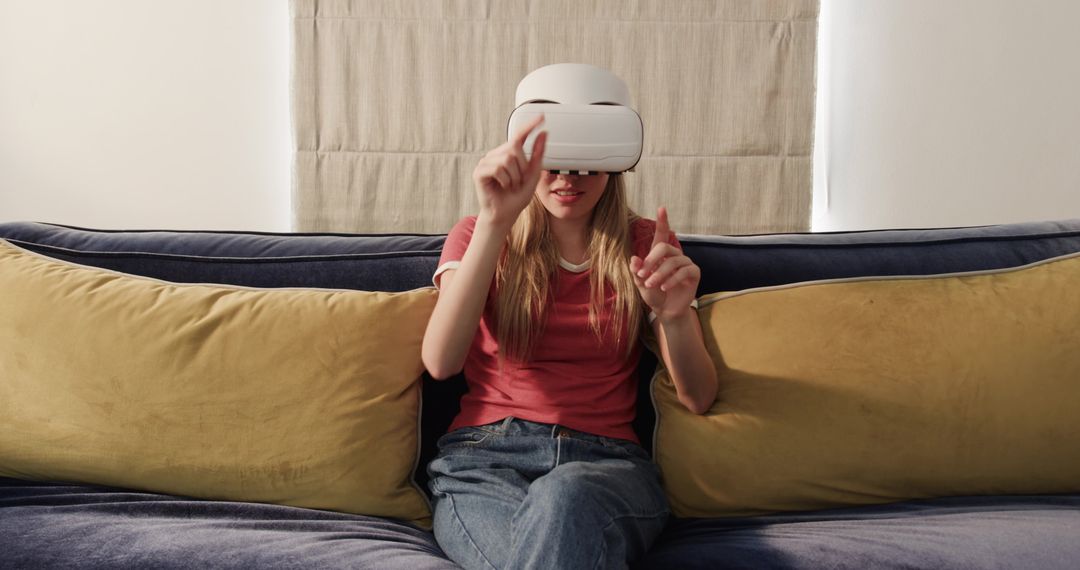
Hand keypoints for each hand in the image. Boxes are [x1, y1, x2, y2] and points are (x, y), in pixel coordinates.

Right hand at [473, 114, 547, 228]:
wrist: (505, 215)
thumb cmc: (516, 197)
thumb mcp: (533, 175)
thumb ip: (537, 154)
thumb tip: (543, 133)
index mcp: (508, 154)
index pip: (519, 135)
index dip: (529, 125)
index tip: (541, 116)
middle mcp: (496, 155)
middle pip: (514, 146)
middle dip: (522, 166)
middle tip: (518, 181)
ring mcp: (486, 162)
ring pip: (507, 158)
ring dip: (514, 176)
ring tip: (510, 185)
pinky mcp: (479, 172)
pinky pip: (498, 168)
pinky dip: (505, 180)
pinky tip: (501, 186)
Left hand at [630, 207, 700, 321]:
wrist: (666, 310)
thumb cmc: (653, 294)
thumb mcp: (640, 283)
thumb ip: (637, 271)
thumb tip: (634, 259)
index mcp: (661, 255)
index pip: (662, 235)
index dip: (662, 222)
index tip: (661, 208)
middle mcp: (674, 255)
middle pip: (664, 247)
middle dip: (651, 260)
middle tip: (642, 274)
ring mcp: (686, 263)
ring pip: (673, 261)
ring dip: (659, 274)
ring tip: (651, 285)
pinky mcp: (694, 273)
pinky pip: (684, 271)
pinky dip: (672, 280)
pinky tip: (664, 288)